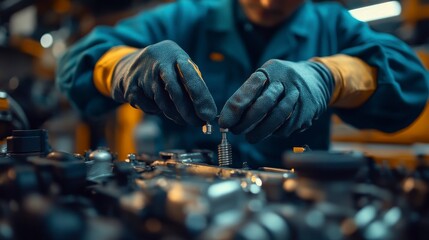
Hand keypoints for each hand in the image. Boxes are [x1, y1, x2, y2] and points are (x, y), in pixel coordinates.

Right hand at [111, 40, 216, 124]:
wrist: (131, 64)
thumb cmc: (166, 69)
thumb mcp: (179, 67)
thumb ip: (193, 83)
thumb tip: (206, 112)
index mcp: (175, 55)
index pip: (191, 77)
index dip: (201, 97)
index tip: (208, 115)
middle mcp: (158, 61)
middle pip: (175, 92)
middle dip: (188, 112)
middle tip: (198, 124)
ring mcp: (143, 74)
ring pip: (162, 103)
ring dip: (175, 115)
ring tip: (183, 119)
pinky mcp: (131, 87)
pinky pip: (149, 107)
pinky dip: (157, 111)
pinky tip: (157, 104)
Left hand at [219, 59, 333, 142]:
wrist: (318, 79)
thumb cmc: (282, 81)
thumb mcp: (267, 77)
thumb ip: (249, 93)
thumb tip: (228, 118)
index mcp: (271, 70)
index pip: (249, 88)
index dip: (235, 107)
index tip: (224, 122)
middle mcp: (286, 80)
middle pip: (263, 104)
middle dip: (246, 122)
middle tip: (235, 131)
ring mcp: (299, 96)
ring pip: (276, 118)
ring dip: (260, 132)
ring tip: (250, 138)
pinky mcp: (307, 111)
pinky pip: (288, 127)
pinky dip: (275, 132)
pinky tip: (270, 131)